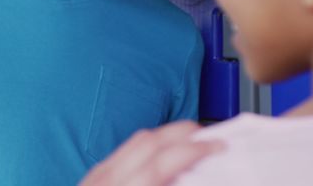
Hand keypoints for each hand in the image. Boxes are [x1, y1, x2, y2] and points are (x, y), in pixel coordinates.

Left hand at [78, 121, 222, 185]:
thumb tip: (191, 180)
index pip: (162, 162)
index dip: (194, 150)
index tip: (217, 147)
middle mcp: (110, 179)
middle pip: (150, 142)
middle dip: (183, 132)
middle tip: (210, 137)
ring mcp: (99, 175)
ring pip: (136, 141)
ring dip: (167, 135)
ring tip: (191, 142)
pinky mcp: (95, 175)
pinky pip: (126, 149)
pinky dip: (150, 144)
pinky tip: (163, 153)